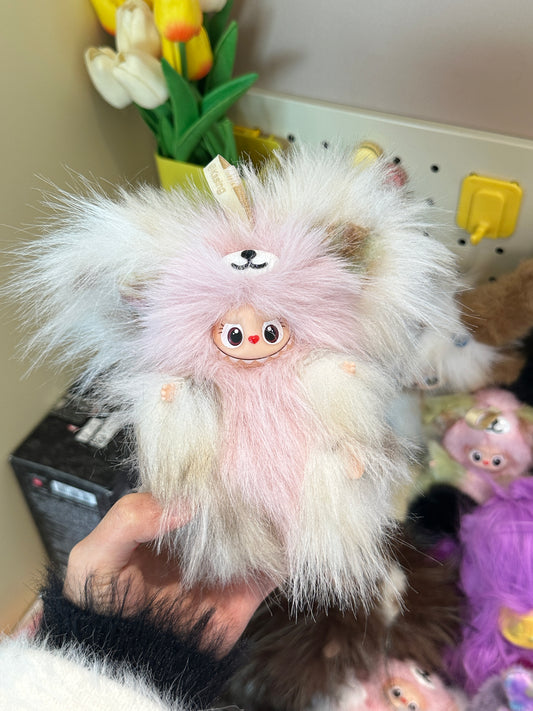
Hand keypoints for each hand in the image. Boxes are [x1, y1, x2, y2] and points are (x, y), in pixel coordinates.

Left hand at [64, 492, 274, 654]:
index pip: (191, 488)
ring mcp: (221, 566)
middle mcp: (196, 540)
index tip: (221, 462)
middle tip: (253, 476)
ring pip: (255, 530)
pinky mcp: (242, 595)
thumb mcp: (94, 556)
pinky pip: (272, 569)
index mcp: (162, 524)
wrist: (122, 667)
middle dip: (242, 490)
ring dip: (268, 515)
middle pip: (228, 504)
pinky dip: (284, 551)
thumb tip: (185, 504)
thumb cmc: (100, 609)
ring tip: (275, 499)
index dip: (205, 474)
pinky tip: (286, 536)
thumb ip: (128, 519)